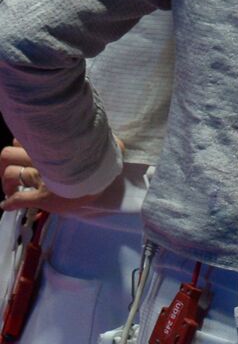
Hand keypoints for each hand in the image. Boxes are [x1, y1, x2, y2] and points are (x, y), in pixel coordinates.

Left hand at [2, 141, 125, 213]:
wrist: (102, 177)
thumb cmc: (104, 158)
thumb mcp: (106, 145)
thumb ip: (106, 141)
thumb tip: (119, 140)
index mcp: (51, 146)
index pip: (23, 138)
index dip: (21, 143)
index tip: (25, 149)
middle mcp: (40, 159)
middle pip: (8, 154)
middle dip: (8, 162)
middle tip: (15, 169)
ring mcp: (38, 178)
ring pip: (9, 175)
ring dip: (7, 182)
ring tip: (11, 187)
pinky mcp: (40, 197)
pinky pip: (18, 200)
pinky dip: (10, 203)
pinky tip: (8, 205)